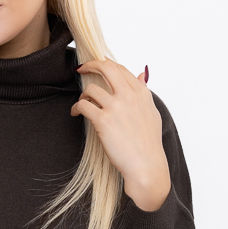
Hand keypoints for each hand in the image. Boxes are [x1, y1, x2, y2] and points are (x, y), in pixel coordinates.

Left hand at [71, 59, 170, 211]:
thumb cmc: (149, 143)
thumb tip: (142, 74)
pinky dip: (76, 107)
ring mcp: (115, 107)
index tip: (97, 65)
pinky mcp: (103, 121)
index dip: (106, 64)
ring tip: (82, 103)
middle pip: (106, 68)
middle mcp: (129, 96)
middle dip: (90, 65)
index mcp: (141, 93)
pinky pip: (83, 105)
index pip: (120, 69)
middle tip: (81, 68)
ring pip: (91, 88)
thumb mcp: (152, 112)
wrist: (146, 164)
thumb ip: (144, 91)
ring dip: (83, 94)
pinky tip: (75, 113)